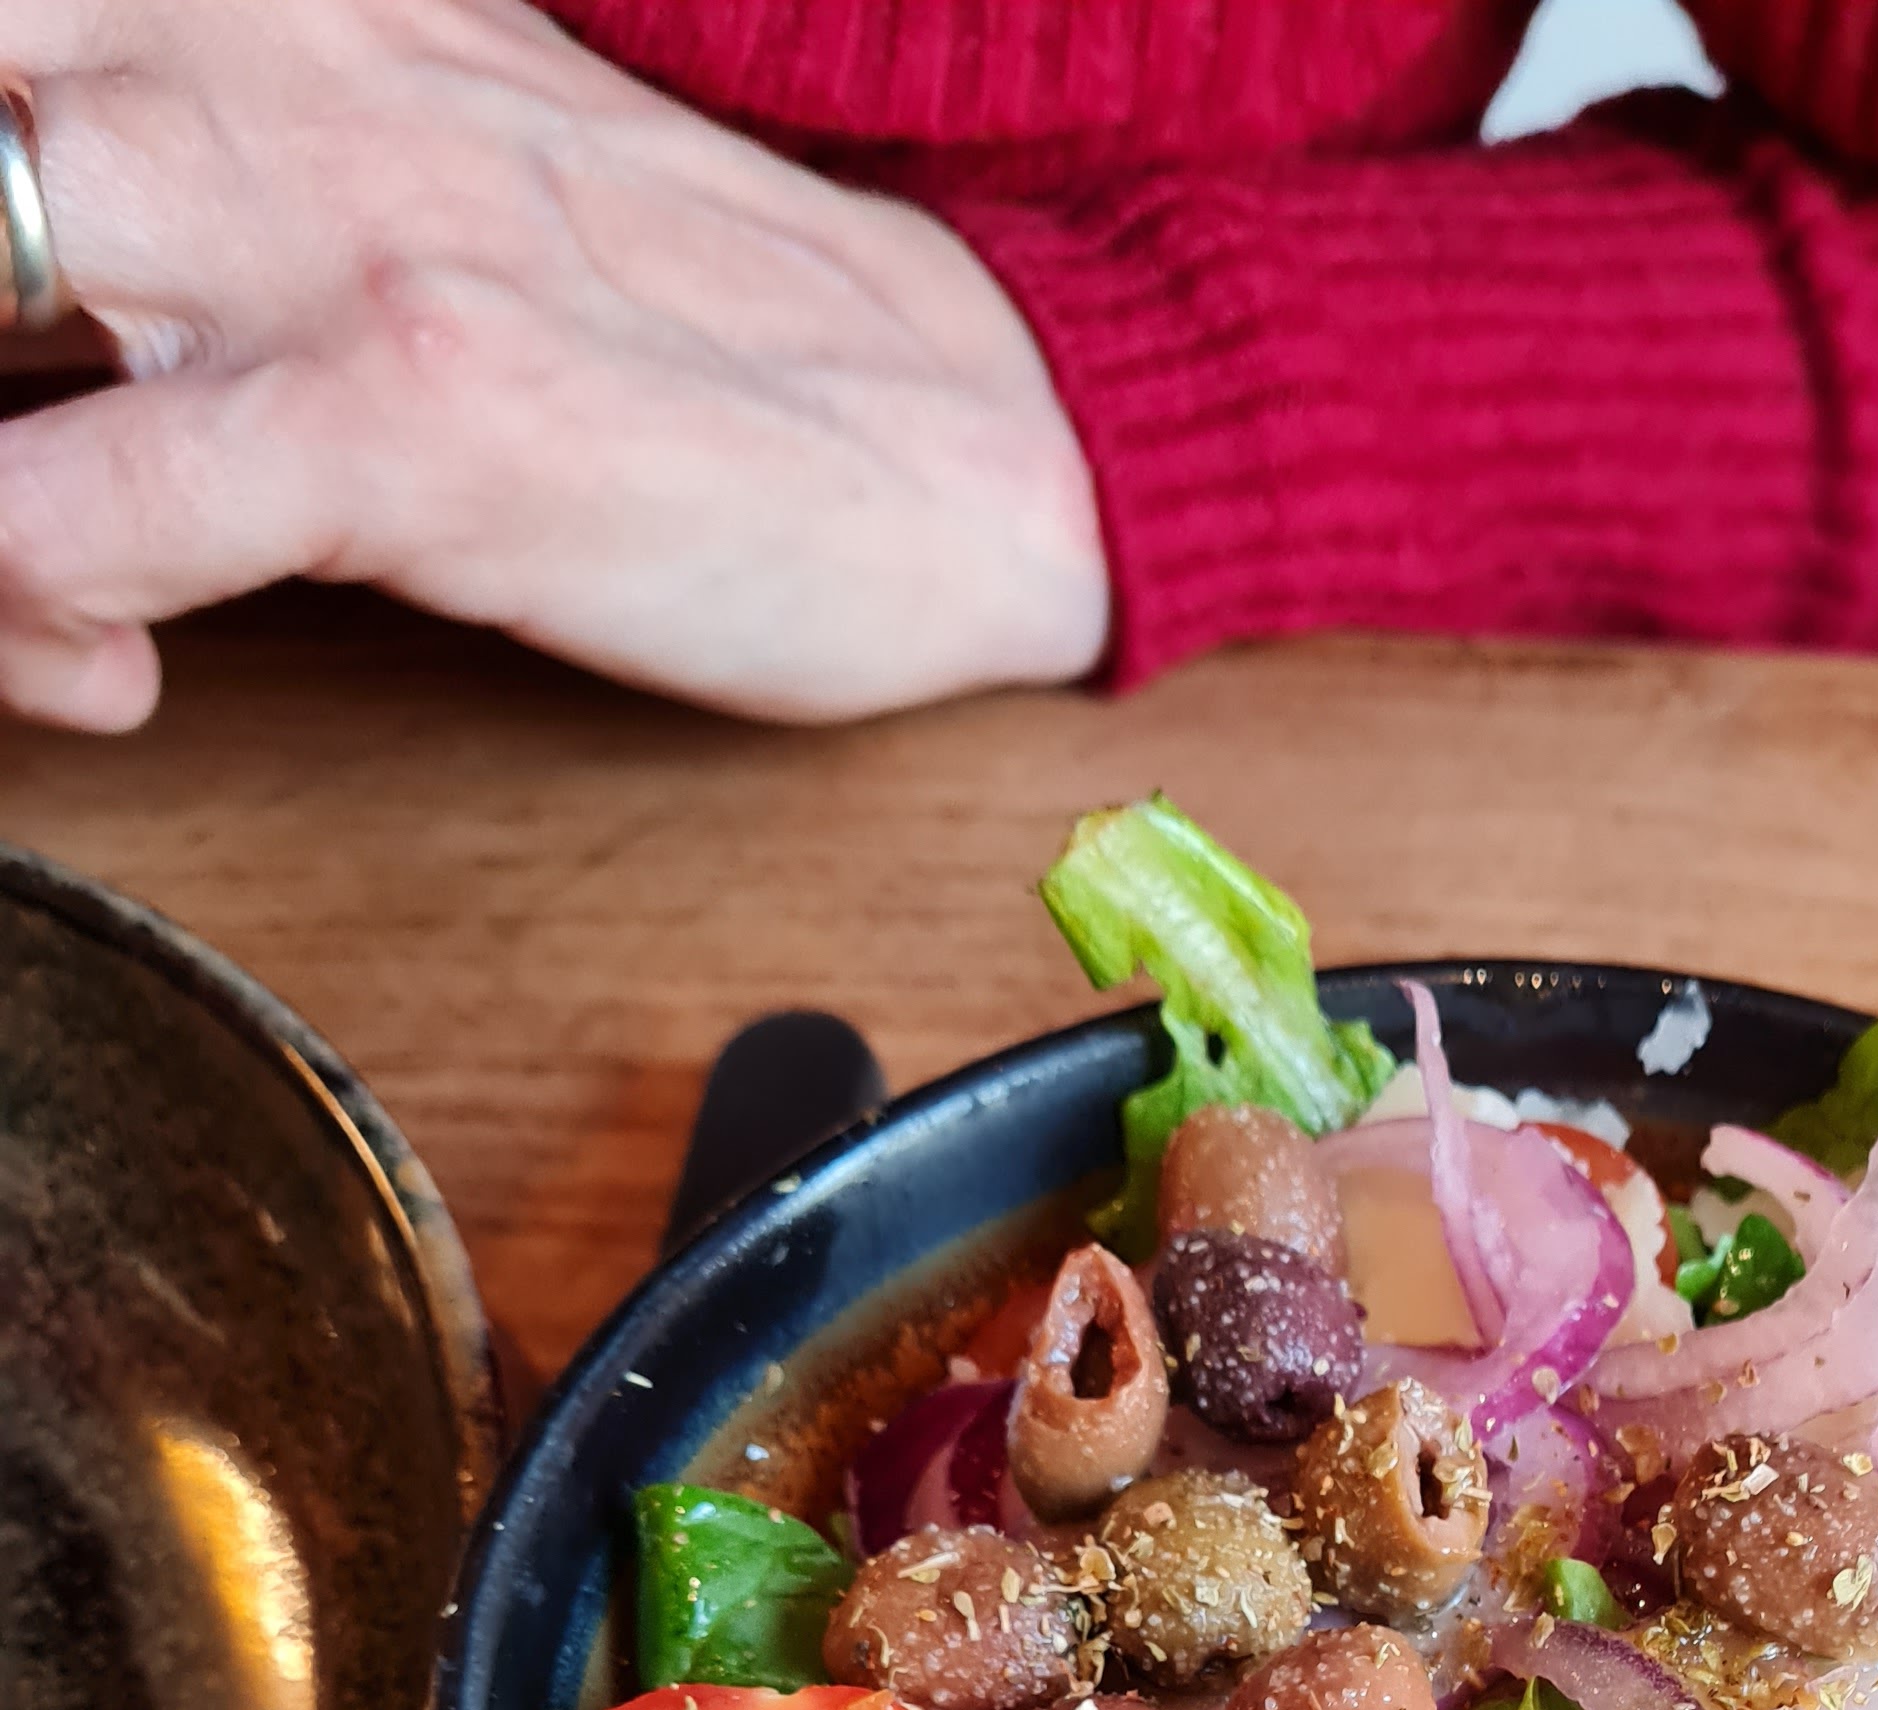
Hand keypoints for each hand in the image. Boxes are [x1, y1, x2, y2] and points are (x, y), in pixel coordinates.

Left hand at [0, 0, 1111, 728]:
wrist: (976, 430)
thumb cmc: (680, 324)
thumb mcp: (395, 139)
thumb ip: (189, 161)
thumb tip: (27, 278)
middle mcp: (247, 46)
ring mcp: (321, 227)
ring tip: (20, 583)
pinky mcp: (406, 418)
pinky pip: (81, 515)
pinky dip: (27, 601)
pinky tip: (100, 673)